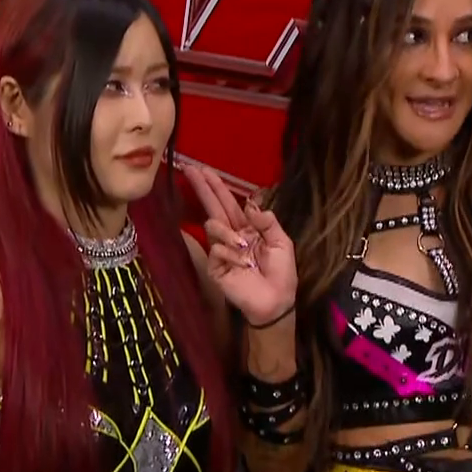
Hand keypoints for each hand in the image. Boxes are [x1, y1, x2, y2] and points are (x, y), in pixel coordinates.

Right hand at [182, 164, 297, 326]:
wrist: (276, 302)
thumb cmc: (281, 273)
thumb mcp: (282, 243)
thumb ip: (267, 222)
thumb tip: (249, 204)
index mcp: (247, 228)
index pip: (228, 202)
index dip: (216, 186)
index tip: (203, 170)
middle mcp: (231, 235)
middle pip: (213, 207)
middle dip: (202, 188)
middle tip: (190, 170)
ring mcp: (221, 251)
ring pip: (213, 226)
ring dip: (227, 232)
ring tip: (243, 247)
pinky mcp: (215, 267)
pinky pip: (216, 250)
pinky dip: (231, 254)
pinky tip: (243, 265)